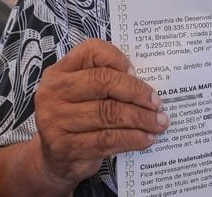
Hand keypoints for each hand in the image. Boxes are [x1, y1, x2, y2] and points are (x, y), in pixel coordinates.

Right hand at [33, 39, 168, 187]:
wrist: (53, 159)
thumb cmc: (77, 119)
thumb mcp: (84, 95)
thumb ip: (106, 83)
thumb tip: (146, 87)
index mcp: (60, 71)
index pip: (91, 51)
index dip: (118, 59)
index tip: (137, 72)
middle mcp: (53, 92)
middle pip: (103, 82)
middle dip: (137, 92)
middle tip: (158, 103)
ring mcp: (56, 120)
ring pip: (108, 113)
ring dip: (140, 119)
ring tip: (158, 123)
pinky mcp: (64, 147)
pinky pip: (106, 139)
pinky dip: (132, 139)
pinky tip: (146, 138)